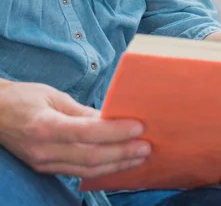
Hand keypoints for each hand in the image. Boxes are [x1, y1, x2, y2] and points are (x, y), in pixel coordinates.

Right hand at [0, 81, 150, 178]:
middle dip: (122, 153)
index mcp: (45, 126)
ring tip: (139, 156)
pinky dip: (101, 170)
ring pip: (86, 171)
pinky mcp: (45, 168)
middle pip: (91, 157)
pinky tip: (118, 164)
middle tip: (147, 146)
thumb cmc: (24, 98)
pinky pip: (78, 173)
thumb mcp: (54, 96)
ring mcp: (43, 163)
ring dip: (116, 165)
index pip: (88, 133)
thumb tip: (111, 118)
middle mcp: (44, 150)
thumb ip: (82, 111)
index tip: (138, 127)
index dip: (115, 132)